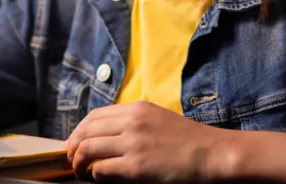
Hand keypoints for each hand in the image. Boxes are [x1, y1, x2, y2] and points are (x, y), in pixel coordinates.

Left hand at [64, 101, 240, 182]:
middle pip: (86, 132)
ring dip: (79, 164)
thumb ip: (132, 123)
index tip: (75, 144)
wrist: (213, 154)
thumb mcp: (158, 119)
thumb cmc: (189, 141)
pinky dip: (95, 176)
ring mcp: (133, 144)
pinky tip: (98, 179)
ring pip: (87, 150)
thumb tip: (105, 137)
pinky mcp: (137, 167)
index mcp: (136, 109)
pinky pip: (101, 170)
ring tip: (81, 173)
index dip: (79, 132)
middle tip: (72, 161)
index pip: (94, 117)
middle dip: (73, 148)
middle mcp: (131, 122)